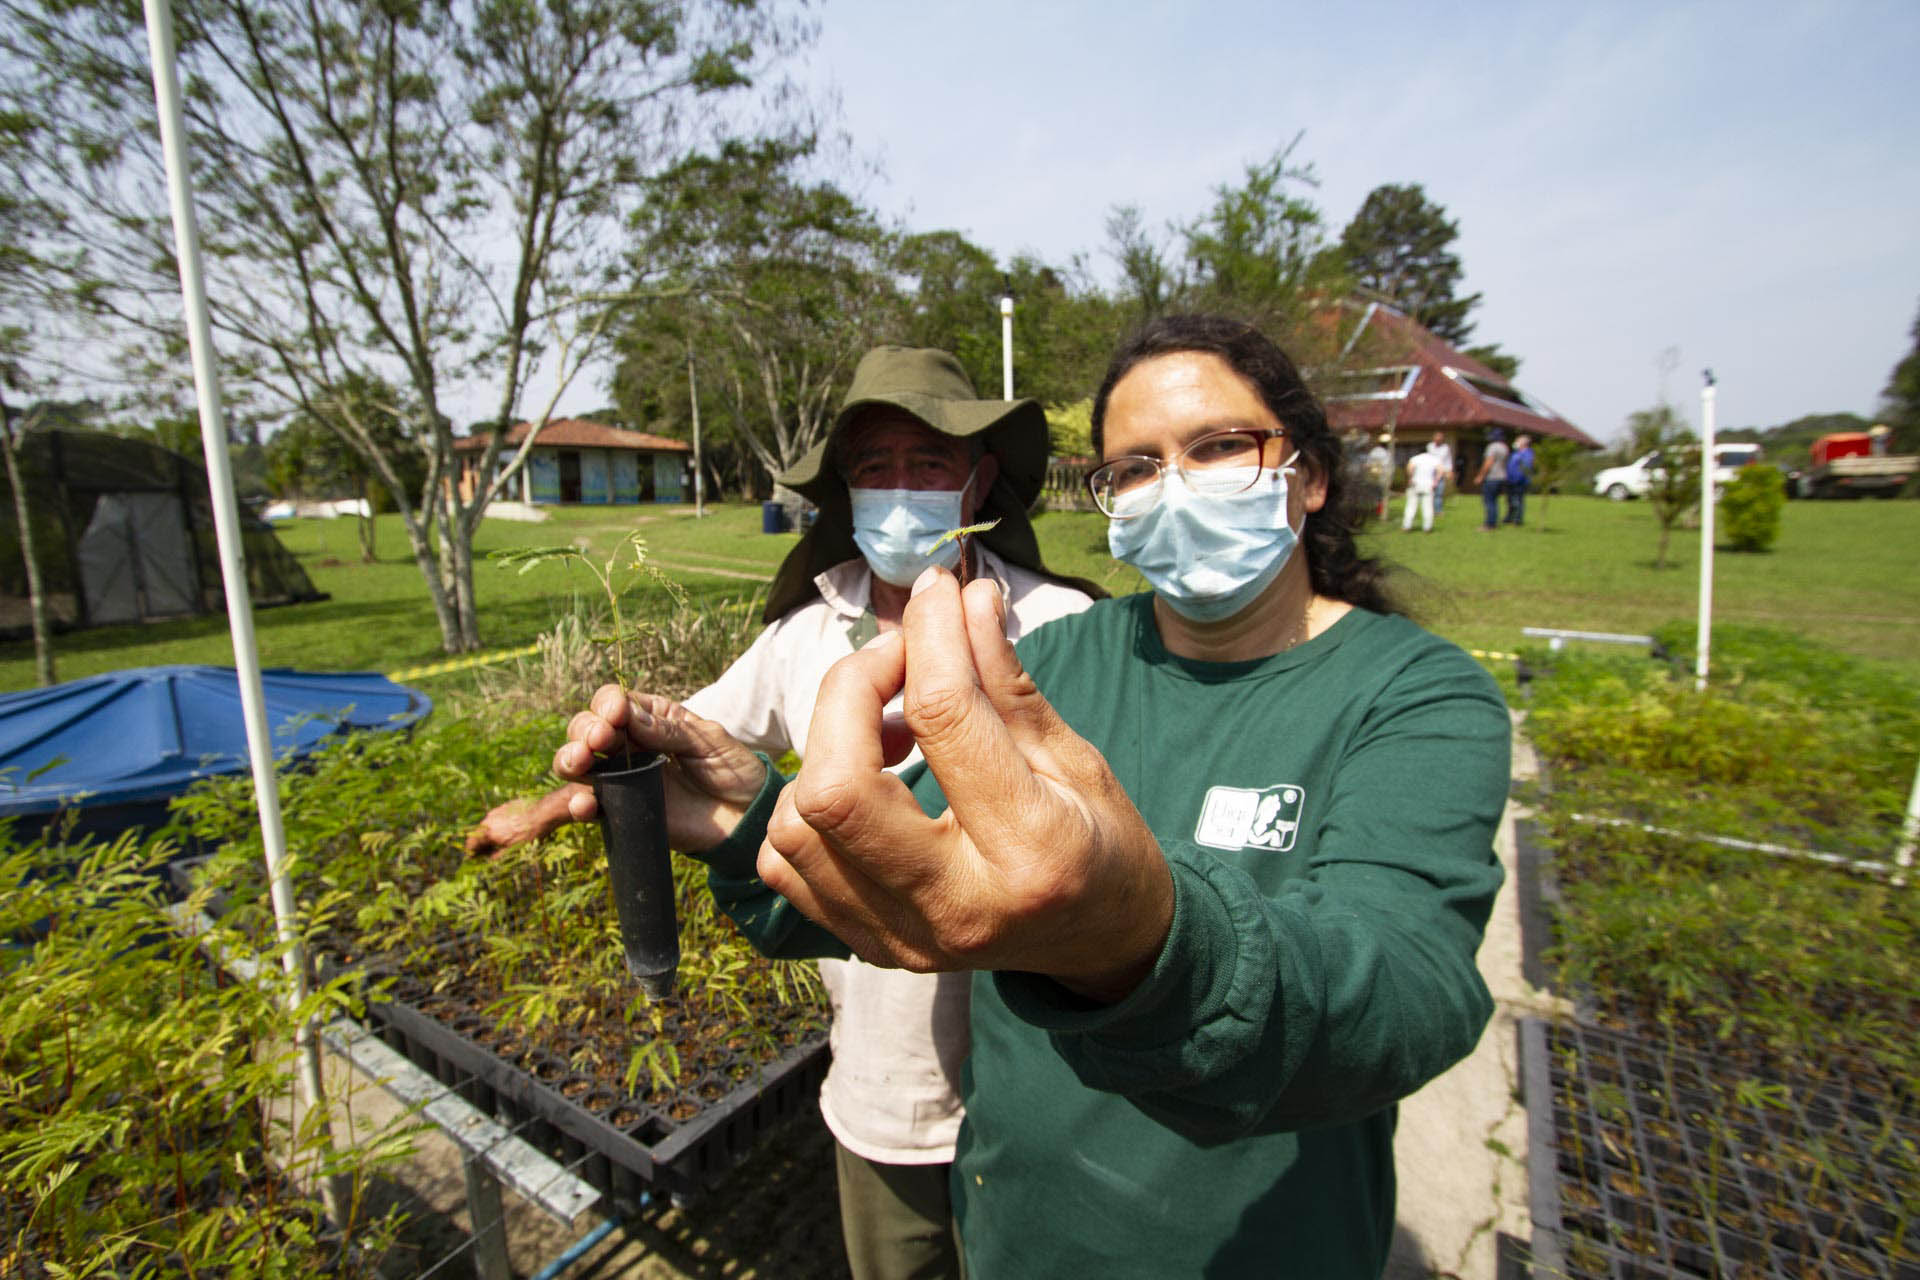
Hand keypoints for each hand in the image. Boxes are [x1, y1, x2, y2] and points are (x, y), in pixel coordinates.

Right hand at [465, 787, 580, 856]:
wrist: (543, 813)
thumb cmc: (529, 834)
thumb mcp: (513, 851)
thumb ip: (497, 857)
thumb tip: (488, 860)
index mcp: (488, 832)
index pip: (470, 844)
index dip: (472, 853)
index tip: (476, 858)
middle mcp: (489, 820)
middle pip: (478, 834)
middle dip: (483, 844)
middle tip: (491, 852)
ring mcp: (496, 811)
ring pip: (488, 825)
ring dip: (491, 834)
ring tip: (504, 841)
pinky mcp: (505, 806)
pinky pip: (497, 818)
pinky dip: (499, 825)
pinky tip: (512, 830)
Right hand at [553, 688, 767, 852]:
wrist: (746, 816)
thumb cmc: (732, 769)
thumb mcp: (708, 740)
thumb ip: (669, 730)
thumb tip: (627, 715)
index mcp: (650, 718)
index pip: (613, 702)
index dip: (607, 704)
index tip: (617, 714)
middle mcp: (629, 745)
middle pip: (586, 729)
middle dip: (585, 730)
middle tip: (599, 738)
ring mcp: (622, 778)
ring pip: (578, 764)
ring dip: (570, 759)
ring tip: (581, 761)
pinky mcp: (623, 811)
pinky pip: (592, 807)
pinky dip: (579, 804)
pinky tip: (585, 802)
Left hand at [760, 568, 1173, 1002]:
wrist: (1107, 944)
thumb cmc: (1102, 843)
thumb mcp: (1076, 757)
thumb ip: (1005, 681)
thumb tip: (961, 597)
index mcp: (1032, 852)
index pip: (944, 718)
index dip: (929, 635)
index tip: (936, 592)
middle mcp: (957, 907)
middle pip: (837, 788)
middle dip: (851, 690)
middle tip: (898, 657)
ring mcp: (905, 938)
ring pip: (797, 829)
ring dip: (825, 750)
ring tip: (885, 726)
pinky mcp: (873, 947)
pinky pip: (788, 868)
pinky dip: (806, 810)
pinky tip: (861, 781)